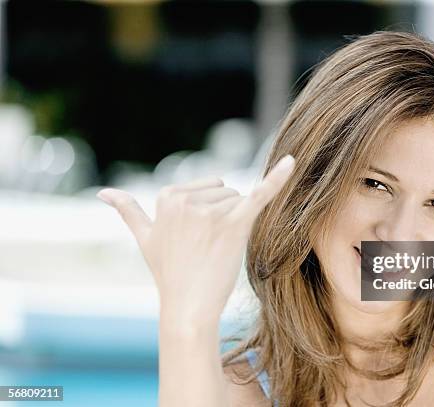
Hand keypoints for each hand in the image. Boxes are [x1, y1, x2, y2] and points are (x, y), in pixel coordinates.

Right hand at [96, 155, 294, 325]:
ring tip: (218, 250)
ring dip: (237, 223)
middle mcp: (186, 200)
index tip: (196, 239)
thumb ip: (127, 211)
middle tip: (208, 247)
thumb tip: (103, 193)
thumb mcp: (145, 238)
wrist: (188, 307)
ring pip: (242, 201)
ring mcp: (210, 211)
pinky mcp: (235, 223)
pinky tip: (292, 162)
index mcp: (167, 196)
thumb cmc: (169, 273)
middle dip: (224, 217)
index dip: (209, 215)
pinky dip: (278, 178)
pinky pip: (261, 195)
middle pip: (227, 192)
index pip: (208, 188)